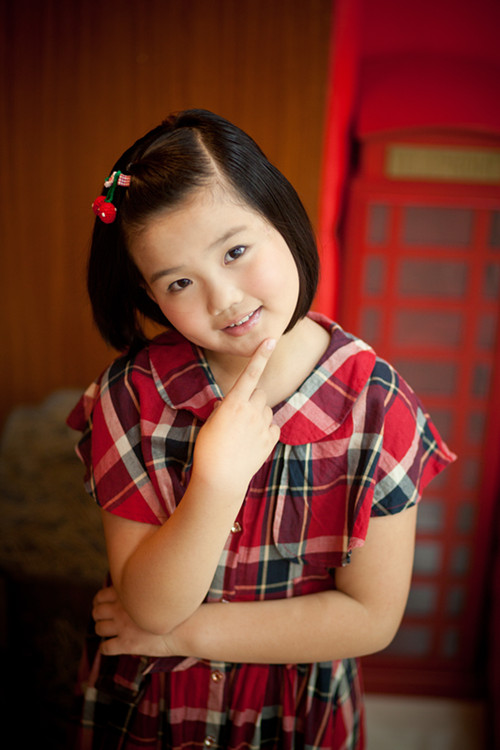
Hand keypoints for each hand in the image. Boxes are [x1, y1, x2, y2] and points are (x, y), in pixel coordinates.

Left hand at [93, 586, 175, 656]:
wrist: (186, 627)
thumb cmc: (176, 608)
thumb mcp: (156, 591)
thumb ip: (141, 590)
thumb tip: (135, 589)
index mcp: (127, 594)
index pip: (100, 596)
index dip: (99, 602)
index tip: (103, 605)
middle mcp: (121, 609)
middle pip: (97, 612)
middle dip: (99, 616)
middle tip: (105, 619)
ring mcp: (123, 627)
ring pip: (99, 629)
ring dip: (102, 630)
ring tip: (109, 633)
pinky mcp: (127, 644)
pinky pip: (105, 648)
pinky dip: (106, 648)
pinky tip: (113, 647)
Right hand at [193, 339, 280, 494]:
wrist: (220, 479)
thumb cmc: (208, 450)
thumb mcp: (209, 424)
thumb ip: (222, 410)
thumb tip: (227, 404)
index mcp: (233, 403)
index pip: (250, 374)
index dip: (261, 356)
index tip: (271, 340)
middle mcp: (251, 411)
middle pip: (260, 393)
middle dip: (253, 399)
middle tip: (240, 414)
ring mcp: (263, 426)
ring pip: (267, 410)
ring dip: (259, 415)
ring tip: (243, 433)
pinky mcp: (270, 441)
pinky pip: (273, 427)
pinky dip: (265, 431)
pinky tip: (253, 442)